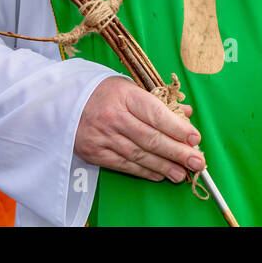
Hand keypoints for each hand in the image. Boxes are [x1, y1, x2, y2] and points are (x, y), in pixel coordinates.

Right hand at [74, 76, 204, 182]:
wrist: (64, 102)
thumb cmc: (103, 93)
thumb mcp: (130, 87)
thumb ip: (158, 101)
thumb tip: (185, 113)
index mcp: (124, 95)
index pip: (156, 114)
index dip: (177, 129)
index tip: (195, 138)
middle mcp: (113, 117)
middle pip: (151, 138)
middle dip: (178, 152)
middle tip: (197, 162)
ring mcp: (102, 136)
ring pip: (139, 155)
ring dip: (164, 166)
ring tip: (182, 173)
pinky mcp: (95, 152)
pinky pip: (124, 165)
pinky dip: (144, 172)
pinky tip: (159, 174)